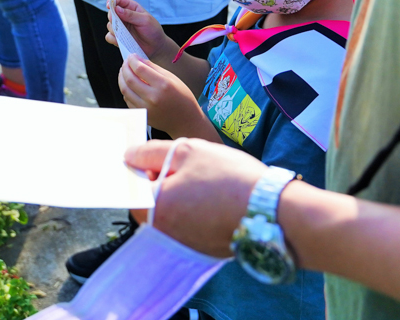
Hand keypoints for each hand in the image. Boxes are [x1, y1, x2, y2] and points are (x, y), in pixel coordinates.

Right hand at [105, 0, 174, 61]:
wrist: (156, 47)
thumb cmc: (153, 30)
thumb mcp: (145, 20)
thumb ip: (131, 14)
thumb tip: (117, 9)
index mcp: (132, 8)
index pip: (118, 0)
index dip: (112, 1)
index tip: (109, 6)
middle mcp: (124, 16)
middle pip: (111, 13)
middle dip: (112, 18)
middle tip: (120, 23)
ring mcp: (121, 27)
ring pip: (109, 25)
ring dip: (114, 30)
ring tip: (125, 34)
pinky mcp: (119, 38)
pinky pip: (109, 36)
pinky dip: (113, 39)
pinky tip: (121, 41)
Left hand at [118, 56, 214, 138]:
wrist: (186, 120)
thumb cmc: (182, 97)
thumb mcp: (172, 78)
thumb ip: (154, 68)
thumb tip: (138, 60)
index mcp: (163, 85)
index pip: (140, 69)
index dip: (132, 60)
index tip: (131, 56)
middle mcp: (153, 98)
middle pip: (130, 79)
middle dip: (124, 68)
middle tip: (125, 63)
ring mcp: (146, 108)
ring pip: (125, 91)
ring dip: (121, 79)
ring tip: (124, 72)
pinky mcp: (142, 115)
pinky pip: (128, 101)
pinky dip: (126, 91)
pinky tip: (130, 86)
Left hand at [125, 139, 266, 255]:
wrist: (270, 210)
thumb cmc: (228, 177)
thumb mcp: (186, 150)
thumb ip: (151, 152)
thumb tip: (129, 156)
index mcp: (154, 209)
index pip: (134, 186)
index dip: (146, 166)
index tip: (163, 157)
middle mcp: (163, 234)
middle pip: (152, 201)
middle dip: (165, 180)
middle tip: (190, 164)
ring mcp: (183, 245)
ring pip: (173, 211)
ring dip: (183, 194)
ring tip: (208, 179)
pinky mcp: (202, 248)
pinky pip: (190, 224)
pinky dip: (197, 209)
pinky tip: (217, 195)